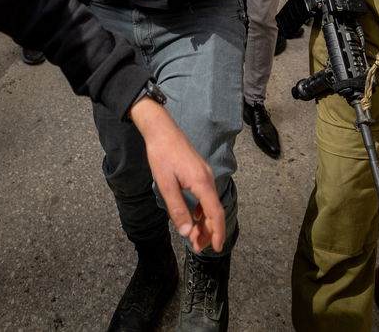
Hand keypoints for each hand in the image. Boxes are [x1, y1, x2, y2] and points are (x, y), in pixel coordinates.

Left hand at [130, 97, 224, 252]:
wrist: (161, 130)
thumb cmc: (162, 155)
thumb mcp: (166, 185)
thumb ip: (177, 209)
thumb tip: (186, 232)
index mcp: (201, 182)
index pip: (215, 213)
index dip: (217, 232)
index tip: (215, 248)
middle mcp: (207, 178)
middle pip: (214, 211)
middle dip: (208, 231)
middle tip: (197, 247)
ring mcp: (205, 174)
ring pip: (210, 204)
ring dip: (204, 222)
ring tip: (194, 236)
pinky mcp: (199, 171)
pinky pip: (205, 195)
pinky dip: (201, 209)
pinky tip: (194, 216)